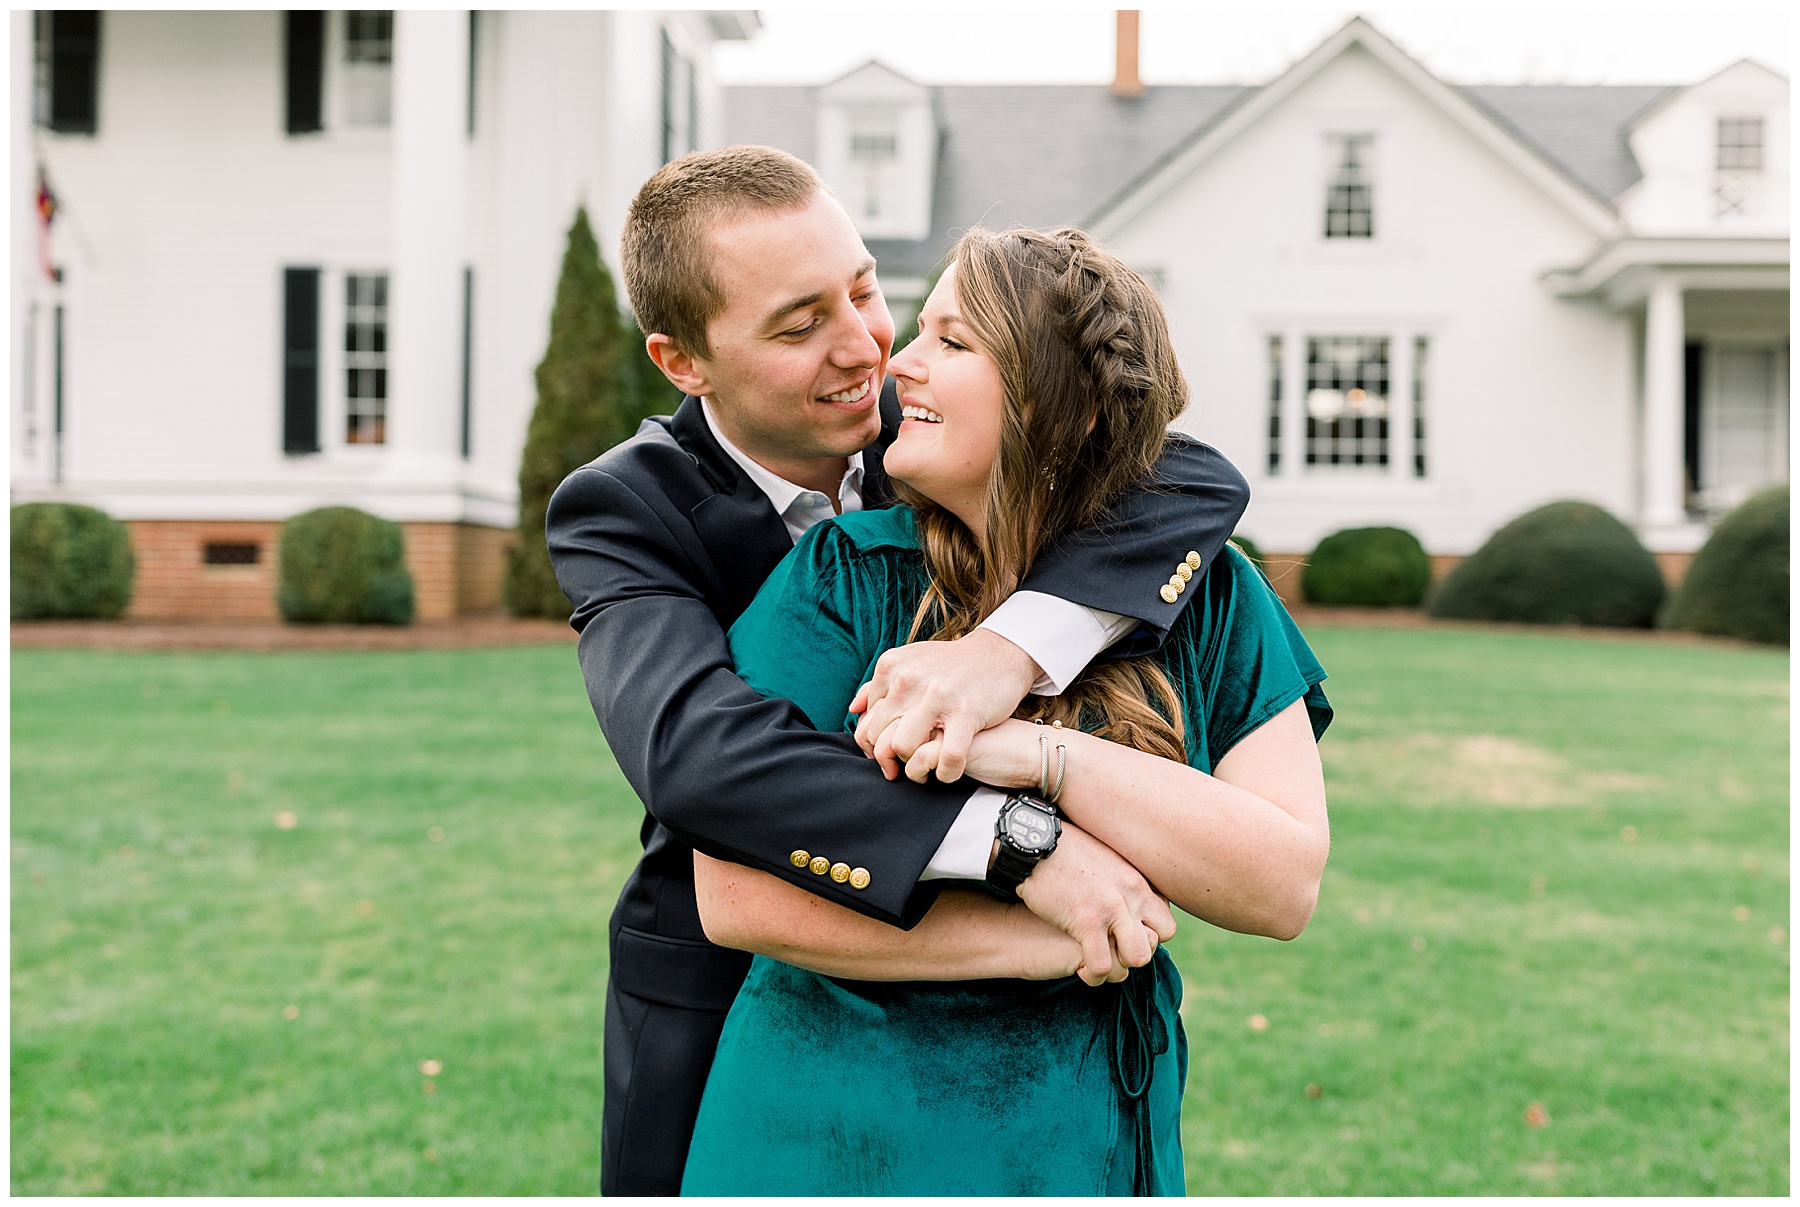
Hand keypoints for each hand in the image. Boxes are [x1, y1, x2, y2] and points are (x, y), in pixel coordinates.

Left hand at [849, 628, 1039, 782]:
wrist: (1000, 653)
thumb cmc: (953, 666)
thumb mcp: (911, 664)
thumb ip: (879, 686)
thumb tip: (854, 709)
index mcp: (892, 669)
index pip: (867, 721)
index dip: (873, 746)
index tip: (887, 755)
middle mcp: (909, 680)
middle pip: (879, 738)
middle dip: (888, 761)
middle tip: (902, 768)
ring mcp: (937, 696)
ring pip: (903, 748)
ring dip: (912, 767)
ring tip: (925, 768)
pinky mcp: (966, 712)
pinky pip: (946, 757)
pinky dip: (945, 773)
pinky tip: (949, 773)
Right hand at [1016, 823, 1175, 987]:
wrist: (1032, 842)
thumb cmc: (1061, 847)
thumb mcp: (1103, 855)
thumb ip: (1120, 876)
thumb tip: (1121, 886)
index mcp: (1136, 879)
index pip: (1166, 919)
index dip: (1148, 933)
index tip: (1126, 936)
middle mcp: (1131, 893)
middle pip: (1160, 938)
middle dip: (1138, 950)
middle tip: (1114, 950)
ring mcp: (1111, 908)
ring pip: (1138, 957)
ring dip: (1119, 966)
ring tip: (1099, 964)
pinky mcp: (1085, 921)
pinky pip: (1102, 965)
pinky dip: (1093, 975)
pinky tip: (1080, 970)